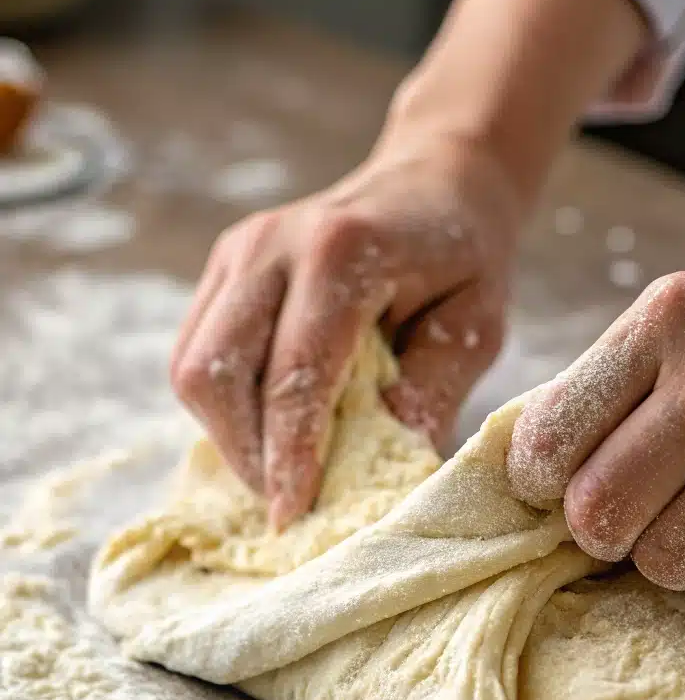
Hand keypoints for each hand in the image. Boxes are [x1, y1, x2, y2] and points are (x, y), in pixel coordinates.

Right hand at [170, 134, 520, 529]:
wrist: (436, 183)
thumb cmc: (464, 258)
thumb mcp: (476, 326)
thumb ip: (433, 390)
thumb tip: (383, 461)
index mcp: (341, 254)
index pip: (296, 374)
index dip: (289, 455)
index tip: (292, 516)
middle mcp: (272, 246)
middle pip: (215, 373)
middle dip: (246, 453)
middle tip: (288, 501)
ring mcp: (238, 251)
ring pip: (193, 367)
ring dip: (230, 433)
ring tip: (279, 469)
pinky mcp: (226, 265)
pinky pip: (198, 350)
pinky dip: (227, 403)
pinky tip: (269, 426)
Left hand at [507, 260, 684, 595]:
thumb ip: (608, 389)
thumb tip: (528, 472)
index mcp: (667, 319)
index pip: (550, 438)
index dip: (541, 484)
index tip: (562, 490)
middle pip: (598, 514)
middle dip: (603, 535)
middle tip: (634, 517)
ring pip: (668, 560)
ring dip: (675, 556)